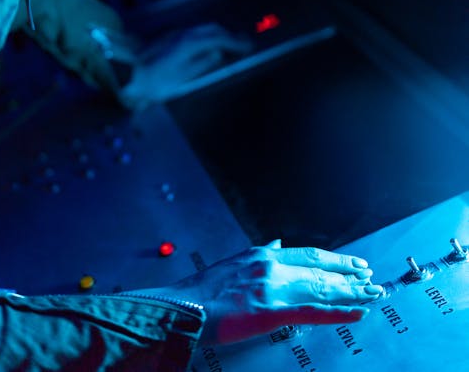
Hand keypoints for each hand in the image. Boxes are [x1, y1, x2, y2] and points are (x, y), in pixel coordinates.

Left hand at [117, 23, 251, 107]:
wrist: (125, 73)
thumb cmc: (154, 82)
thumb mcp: (182, 78)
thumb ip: (202, 64)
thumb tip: (218, 53)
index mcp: (190, 43)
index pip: (219, 38)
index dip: (236, 42)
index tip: (248, 47)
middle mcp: (183, 34)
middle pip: (211, 28)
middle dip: (228, 35)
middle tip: (241, 44)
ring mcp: (174, 33)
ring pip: (201, 29)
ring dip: (216, 34)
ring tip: (227, 44)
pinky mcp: (167, 37)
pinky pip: (193, 32)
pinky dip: (205, 36)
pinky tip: (206, 45)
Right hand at [162, 241, 381, 344]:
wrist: (184, 306)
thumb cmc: (202, 291)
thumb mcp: (232, 262)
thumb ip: (259, 254)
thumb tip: (278, 243)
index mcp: (262, 255)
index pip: (308, 254)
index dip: (334, 260)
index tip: (354, 264)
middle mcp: (271, 266)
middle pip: (320, 270)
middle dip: (349, 276)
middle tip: (372, 280)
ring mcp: (273, 287)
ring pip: (322, 288)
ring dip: (351, 293)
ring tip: (373, 295)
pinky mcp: (272, 310)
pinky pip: (314, 311)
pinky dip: (339, 311)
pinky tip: (357, 313)